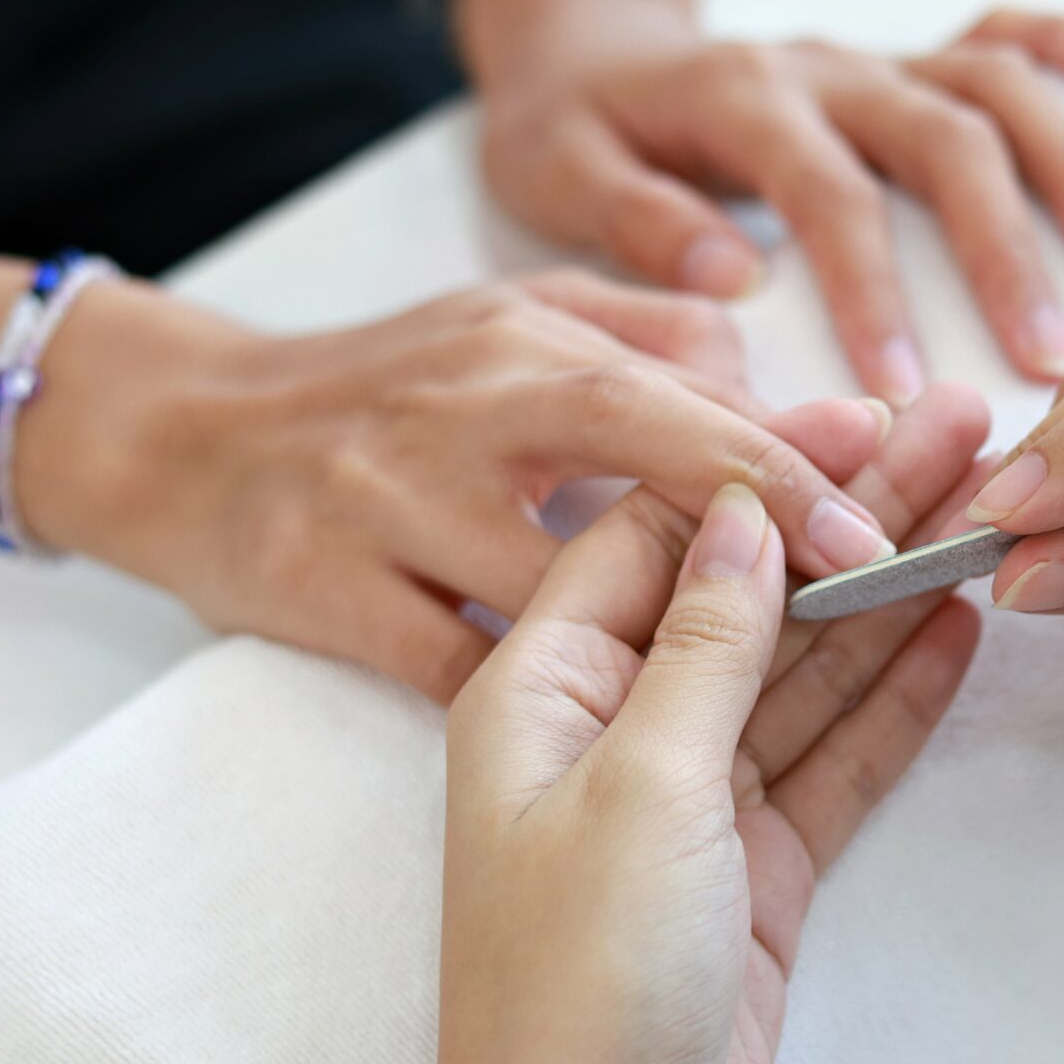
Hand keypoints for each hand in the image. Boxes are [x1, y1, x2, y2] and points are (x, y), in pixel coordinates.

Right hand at [17, 269, 907, 700]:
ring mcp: (386, 511)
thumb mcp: (507, 321)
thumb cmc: (377, 384)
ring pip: (548, 588)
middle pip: (627, 467)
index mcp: (516, 348)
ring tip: (782, 668)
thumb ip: (640, 335)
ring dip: (667, 635)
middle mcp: (458, 420)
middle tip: (876, 563)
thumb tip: (768, 358)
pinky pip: (453, 668)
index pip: (672, 399)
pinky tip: (623, 742)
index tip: (886, 496)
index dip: (781, 453)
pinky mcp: (327, 598)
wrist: (177, 435)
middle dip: (758, 518)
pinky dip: (539, 701)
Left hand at [438, 385, 990, 1063]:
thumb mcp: (642, 785)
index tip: (860, 412)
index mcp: (541, 688)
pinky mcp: (753, 869)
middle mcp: (612, 728)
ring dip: (888, 590)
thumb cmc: (574, 983)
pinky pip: (833, 757)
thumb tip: (742, 506)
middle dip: (849, 511)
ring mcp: (689, 801)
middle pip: (747, 590)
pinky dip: (895, 697)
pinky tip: (956, 627)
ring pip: (802, 668)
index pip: (657, 533)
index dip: (760, 464)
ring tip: (984, 503)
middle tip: (957, 430)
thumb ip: (705, 641)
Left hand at [459, 0, 1063, 399]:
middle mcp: (824, 70)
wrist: (577, 43)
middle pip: (940, 140)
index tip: (903, 387)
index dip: (872, 293)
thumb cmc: (571, 127)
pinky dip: (1061, 45)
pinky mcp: (896, 58)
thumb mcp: (556, 173)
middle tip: (1042, 356)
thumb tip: (735, 279)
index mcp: (744, 102)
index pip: (829, 198)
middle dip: (999, 249)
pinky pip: (993, 32)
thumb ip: (637, 222)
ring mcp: (870, 59)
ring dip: (1063, 168)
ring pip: (989, 88)